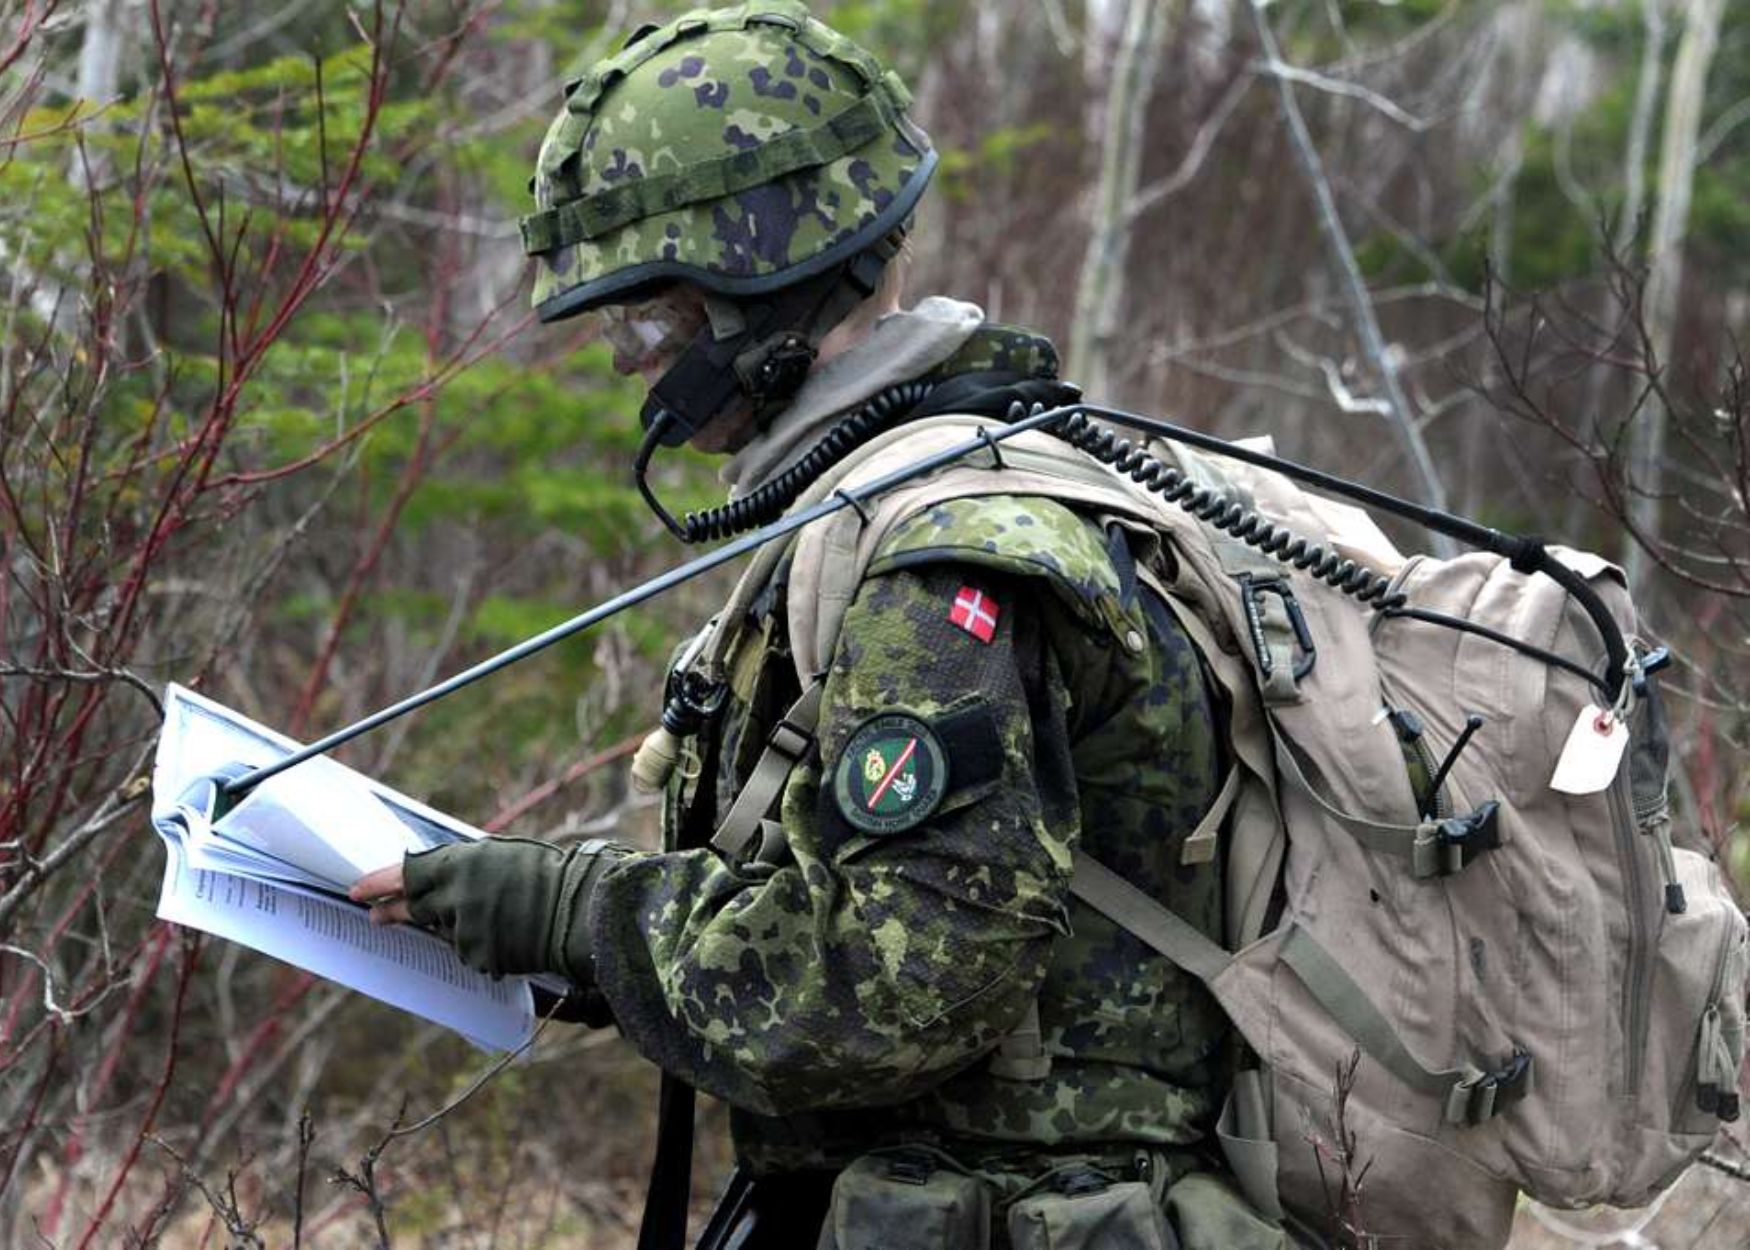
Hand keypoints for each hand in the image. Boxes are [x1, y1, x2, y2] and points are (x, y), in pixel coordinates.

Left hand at [349, 838, 627, 979]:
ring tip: (493, 914)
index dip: (377, 883)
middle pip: (411, 907)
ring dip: (457, 925)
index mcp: (461, 863)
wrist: (578, 911)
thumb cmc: (544, 875)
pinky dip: (481, 944)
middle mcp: (456, 897)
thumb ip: (461, 866)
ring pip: (445, 931)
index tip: (356, 891)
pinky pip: (469, 951)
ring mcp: (466, 931)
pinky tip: (507, 933)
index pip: (405, 873)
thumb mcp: (499, 856)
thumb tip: (427, 877)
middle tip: (376, 915)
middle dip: (392, 911)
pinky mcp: (479, 956)